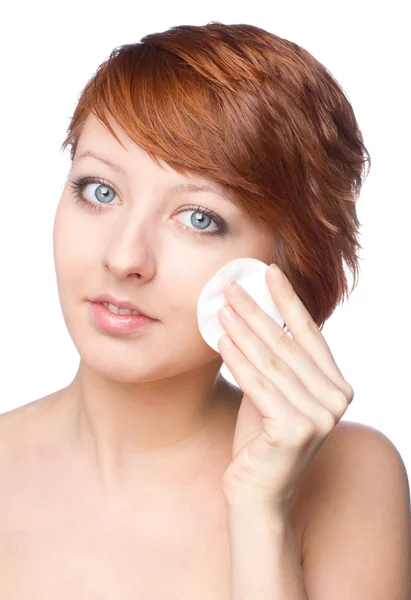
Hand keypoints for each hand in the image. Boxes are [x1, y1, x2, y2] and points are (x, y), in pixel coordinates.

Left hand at [217, 263, 353, 515]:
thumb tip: (254, 311)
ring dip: (243, 330)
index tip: (270, 272)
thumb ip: (273, 359)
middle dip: (257, 311)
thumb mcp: (271, 391)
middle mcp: (336, 400)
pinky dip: (238, 361)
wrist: (256, 493)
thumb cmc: (260, 439)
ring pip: (271, 362)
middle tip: (232, 285)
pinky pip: (258, 386)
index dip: (288, 301)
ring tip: (222, 307)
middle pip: (287, 345)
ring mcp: (319, 416)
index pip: (310, 334)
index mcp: (336, 386)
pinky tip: (222, 340)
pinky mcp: (295, 430)